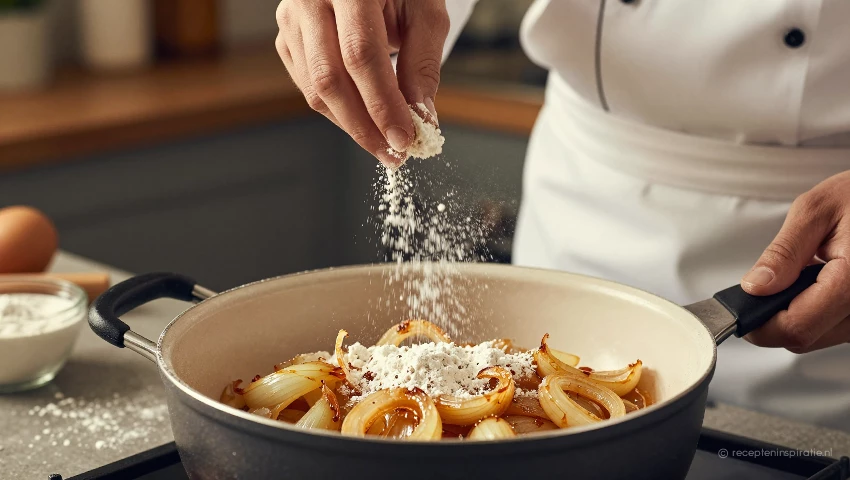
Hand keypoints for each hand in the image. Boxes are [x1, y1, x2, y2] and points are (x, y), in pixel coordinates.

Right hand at [275, 0, 448, 167]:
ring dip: (352, 125)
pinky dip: (339, 112)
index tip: (405, 138)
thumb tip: (421, 118)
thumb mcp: (425, 11)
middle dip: (364, 126)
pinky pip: (309, 87)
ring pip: (315, 89)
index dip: (382, 103)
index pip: (360, 55)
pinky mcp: (286, 38)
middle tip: (394, 155)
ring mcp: (291, 18)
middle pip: (330, 78)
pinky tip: (364, 122)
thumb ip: (423, 63)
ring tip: (384, 145)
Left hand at [742, 171, 849, 352]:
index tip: (739, 309)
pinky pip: (833, 327)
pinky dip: (815, 310)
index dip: (759, 323)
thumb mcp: (815, 211)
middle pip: (805, 337)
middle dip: (774, 316)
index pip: (797, 326)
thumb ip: (783, 252)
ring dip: (796, 312)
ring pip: (818, 336)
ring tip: (802, 274)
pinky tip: (818, 282)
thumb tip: (755, 287)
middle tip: (766, 283)